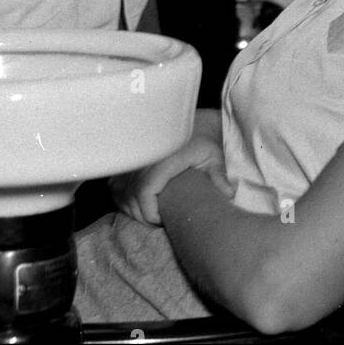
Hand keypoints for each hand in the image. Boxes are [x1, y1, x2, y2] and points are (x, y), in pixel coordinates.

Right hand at [111, 135, 234, 225]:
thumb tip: (228, 194)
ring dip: (132, 207)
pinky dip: (123, 197)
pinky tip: (137, 203)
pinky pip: (115, 185)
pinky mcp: (127, 160)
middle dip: (141, 214)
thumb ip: (218, 175)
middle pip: (131, 195)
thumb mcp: (213, 155)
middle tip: (157, 221)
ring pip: (121, 191)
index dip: (149, 211)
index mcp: (163, 157)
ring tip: (150, 213)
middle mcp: (144, 157)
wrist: (188, 123)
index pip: (145, 190)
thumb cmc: (201, 140)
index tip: (160, 220)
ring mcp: (133, 158)